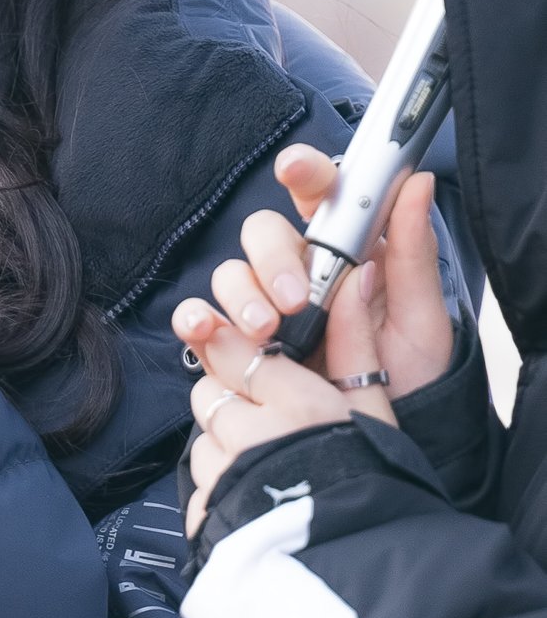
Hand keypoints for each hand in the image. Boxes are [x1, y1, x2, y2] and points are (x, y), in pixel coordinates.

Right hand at [170, 145, 453, 536]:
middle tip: (295, 300)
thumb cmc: (410, 383)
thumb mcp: (422, 321)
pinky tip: (205, 331)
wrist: (377, 448)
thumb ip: (413, 253)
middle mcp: (299, 272)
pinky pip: (202, 318)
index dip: (303, 171)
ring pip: (232, 272)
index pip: (319, 195)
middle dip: (273, 259)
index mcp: (346, 252)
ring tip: (266, 333)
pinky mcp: (235, 345)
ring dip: (242, 295)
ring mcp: (264, 306)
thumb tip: (417, 182)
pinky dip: (195, 318)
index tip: (295, 170)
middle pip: (265, 232)